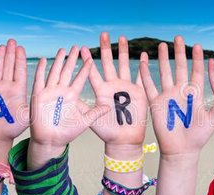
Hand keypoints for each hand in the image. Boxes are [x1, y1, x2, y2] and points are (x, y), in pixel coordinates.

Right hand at [0, 39, 28, 159]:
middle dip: (10, 53)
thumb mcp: (26, 117)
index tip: (21, 48)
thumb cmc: (13, 128)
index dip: (20, 59)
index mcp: (18, 90)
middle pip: (8, 66)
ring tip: (2, 46)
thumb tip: (45, 102)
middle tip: (12, 41)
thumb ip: (32, 108)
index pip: (19, 71)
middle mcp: (6, 87)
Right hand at [27, 46, 109, 168]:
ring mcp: (50, 92)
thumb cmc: (67, 132)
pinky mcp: (39, 96)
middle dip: (72, 59)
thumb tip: (109, 107)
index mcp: (73, 95)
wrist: (51, 140)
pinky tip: (45, 60)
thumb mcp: (84, 121)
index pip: (80, 78)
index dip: (85, 68)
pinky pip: (40, 80)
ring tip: (63, 50)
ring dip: (59, 61)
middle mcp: (62, 91)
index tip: (90, 57)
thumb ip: (95, 113)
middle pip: (68, 71)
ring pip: (55, 72)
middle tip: (77, 47)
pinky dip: (42, 70)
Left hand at [81, 32, 147, 151]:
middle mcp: (113, 87)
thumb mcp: (91, 119)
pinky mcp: (138, 93)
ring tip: (122, 38)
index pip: (92, 73)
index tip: (81, 48)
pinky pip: (142, 77)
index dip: (87, 61)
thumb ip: (83, 107)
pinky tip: (144, 55)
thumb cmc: (107, 132)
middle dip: (106, 49)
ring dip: (124, 52)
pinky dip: (143, 66)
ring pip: (124, 65)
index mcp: (101, 91)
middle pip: (109, 63)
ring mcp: (126, 88)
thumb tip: (70, 98)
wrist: (124, 140)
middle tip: (103, 34)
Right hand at [139, 36, 213, 155]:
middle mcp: (181, 92)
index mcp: (195, 94)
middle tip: (178, 37)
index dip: (197, 60)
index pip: (196, 72)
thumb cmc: (198, 137)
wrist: (181, 149)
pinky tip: (143, 61)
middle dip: (179, 53)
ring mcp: (168, 96)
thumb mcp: (212, 120)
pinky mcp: (156, 103)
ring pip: (165, 72)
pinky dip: (146, 74)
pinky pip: (150, 85)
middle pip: (180, 67)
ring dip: (162, 59)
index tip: (197, 46)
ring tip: (161, 45)